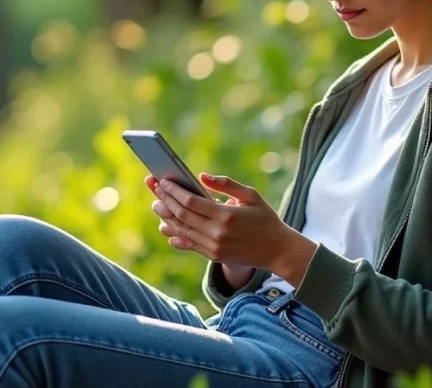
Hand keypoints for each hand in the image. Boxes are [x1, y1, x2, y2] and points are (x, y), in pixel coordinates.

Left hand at [145, 173, 295, 272]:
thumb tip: (201, 176)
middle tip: (154, 189)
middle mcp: (217, 233)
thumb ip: (226, 184)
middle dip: (165, 200)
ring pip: (182, 230)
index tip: (163, 181)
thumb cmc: (265, 219)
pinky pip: (188, 244)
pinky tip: (166, 226)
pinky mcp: (213, 256)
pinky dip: (175, 235)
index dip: (174, 190)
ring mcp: (213, 247)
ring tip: (156, 205)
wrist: (277, 251)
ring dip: (166, 217)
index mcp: (226, 215)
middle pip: (182, 214)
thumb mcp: (251, 196)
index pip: (191, 201)